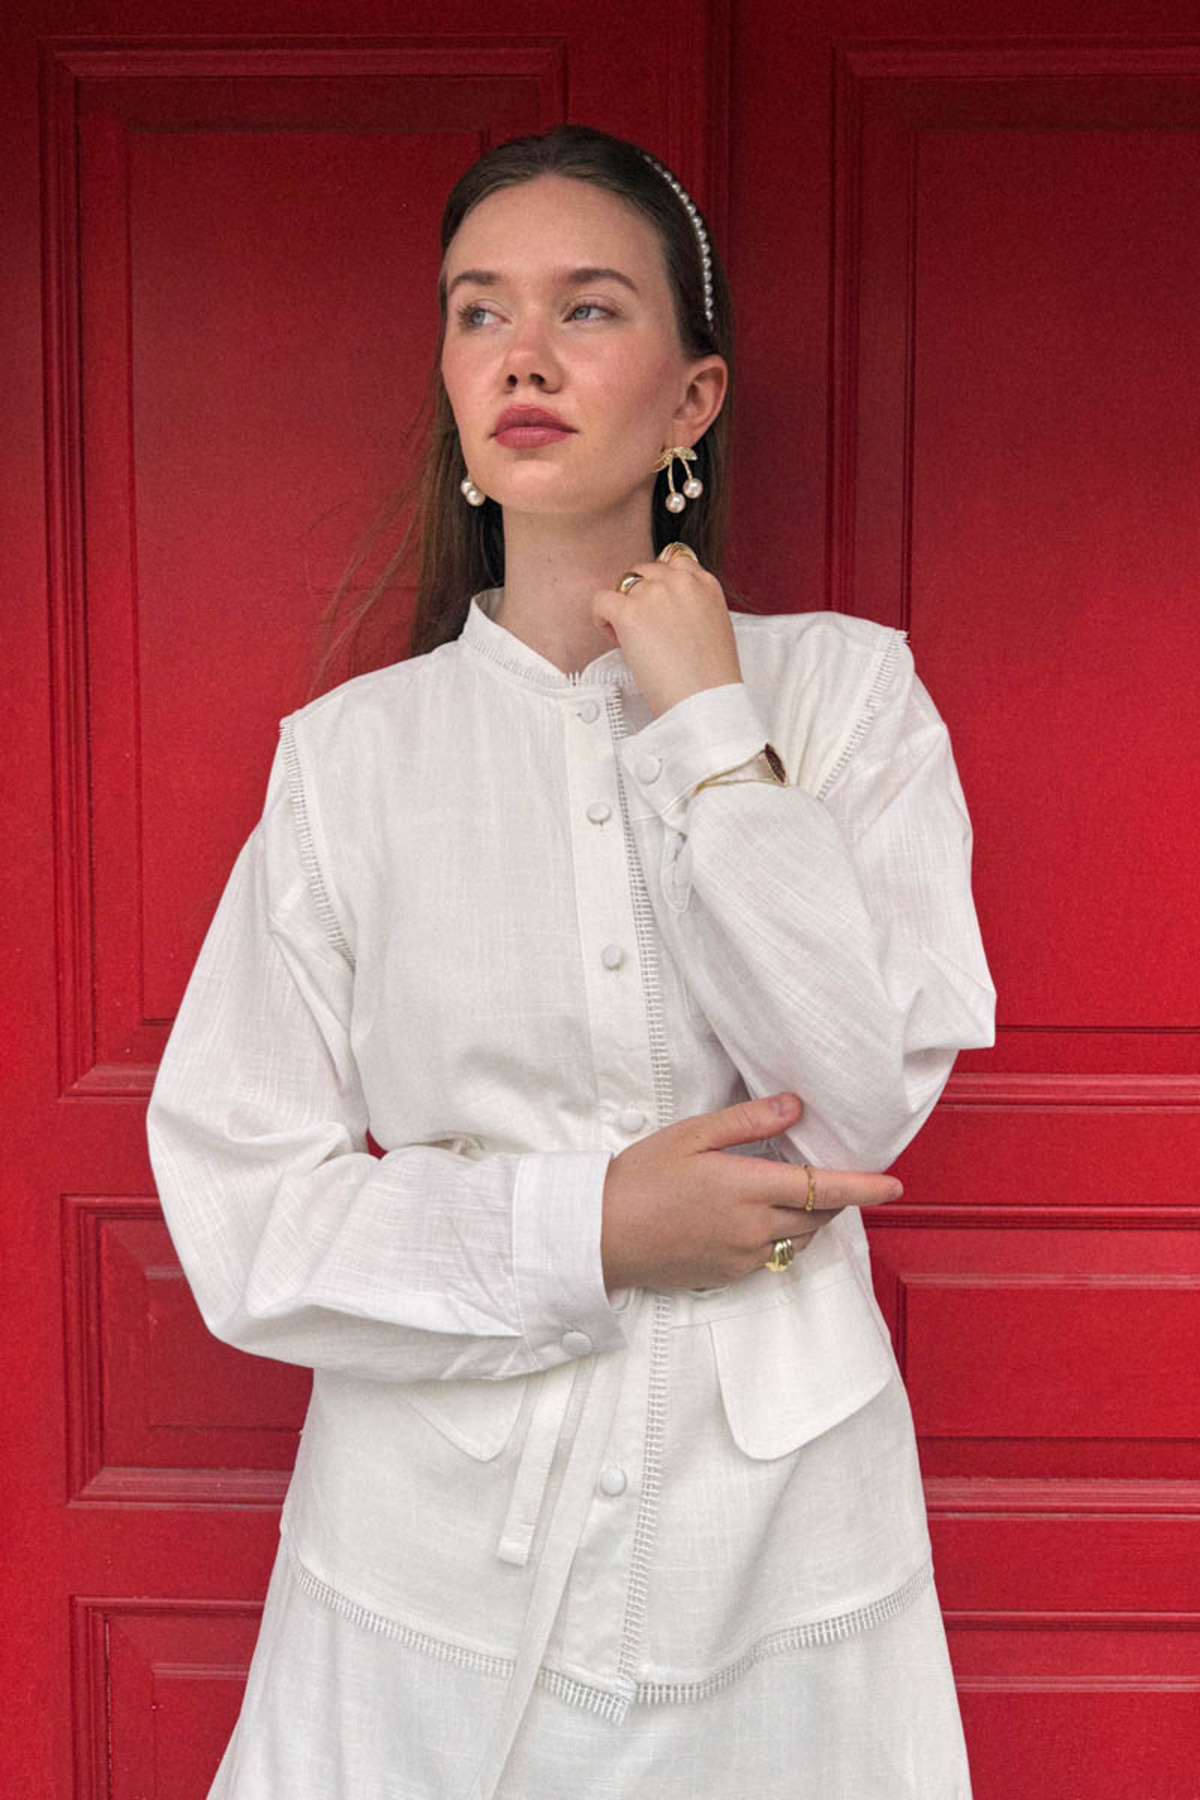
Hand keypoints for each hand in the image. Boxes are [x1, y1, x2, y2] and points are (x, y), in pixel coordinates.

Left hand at [591, 545, 741, 718]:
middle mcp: (680, 581)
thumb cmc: (711, 677)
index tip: (658, 607)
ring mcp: (654, 594)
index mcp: (705, 583)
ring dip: (622, 608)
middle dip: (639, 595)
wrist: (705, 700)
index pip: (674, 559)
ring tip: (633, 640)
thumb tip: (667, 607)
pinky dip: (602, 619)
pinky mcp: (629, 613)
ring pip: (622, 585)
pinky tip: (616, 639)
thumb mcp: (715, 626)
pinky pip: (600, 601)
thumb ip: (694, 605)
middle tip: (645, 629)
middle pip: (644, 571)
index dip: (659, 583)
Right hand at [600, 1091, 903, 1293]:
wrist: (601, 1233)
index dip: (865, 1188)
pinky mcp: (729, 1276)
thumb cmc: (640, 1177)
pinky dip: (778, 1237)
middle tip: (833, 1175)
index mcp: (747, 1187)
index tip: (895, 1186)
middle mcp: (753, 1227)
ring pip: (799, 1240)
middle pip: (819, 1217)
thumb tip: (794, 1106)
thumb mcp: (691, 1135)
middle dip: (836, 1199)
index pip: (824, 1188)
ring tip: (794, 1194)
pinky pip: (772, 1256)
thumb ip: (747, 1121)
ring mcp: (742, 1256)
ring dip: (809, 1219)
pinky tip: (753, 1218)